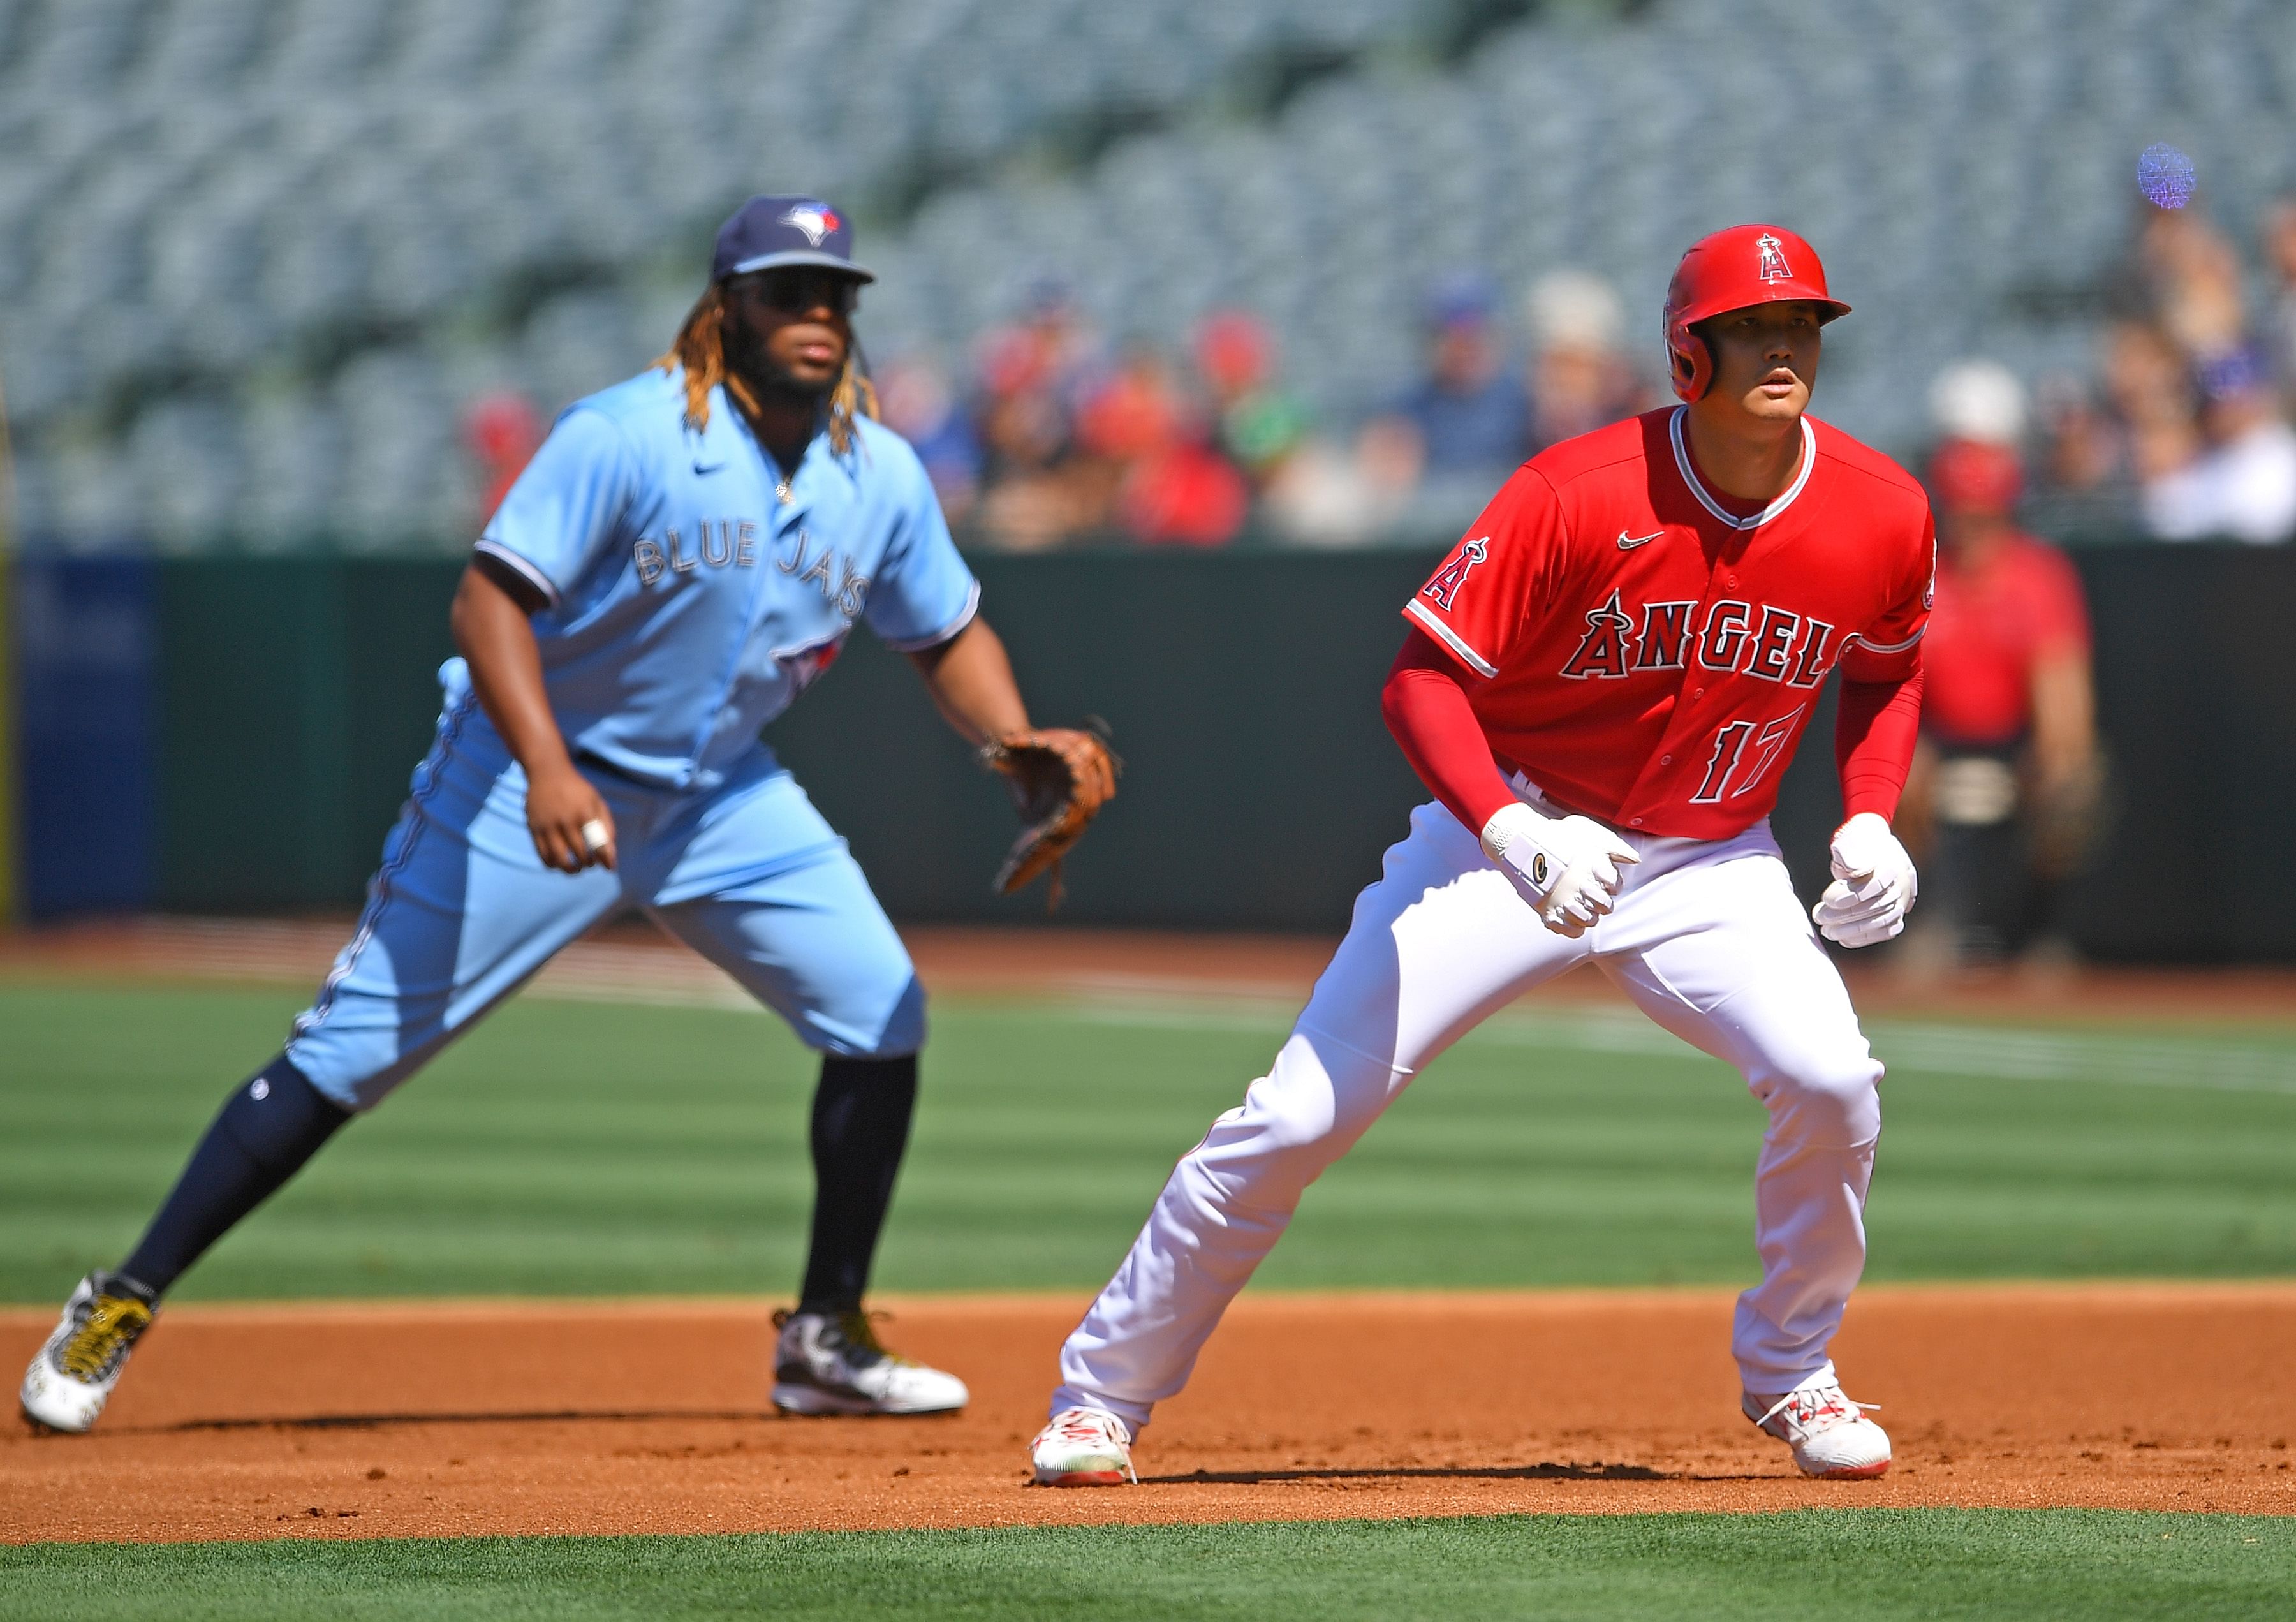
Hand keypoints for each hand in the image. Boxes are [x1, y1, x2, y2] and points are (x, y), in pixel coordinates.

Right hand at [525, 758, 615, 873]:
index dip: (606, 859)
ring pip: (560, 859)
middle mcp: (566, 820)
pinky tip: (560, 863)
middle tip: (590, 863)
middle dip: (588, 864)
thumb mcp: (597, 802)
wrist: (547, 773)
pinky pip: (543, 855)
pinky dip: (553, 865)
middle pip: (580, 853)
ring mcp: (548, 825)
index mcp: (585, 812)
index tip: (609, 867)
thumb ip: (606, 826)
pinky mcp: (534, 829)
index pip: (598, 842)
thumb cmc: (577, 791)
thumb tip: (611, 855)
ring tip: (576, 868)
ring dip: (571, 870)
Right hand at [1481, 801, 1639, 937]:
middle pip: (1606, 907)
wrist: (1520, 841)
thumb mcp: (1588, 831)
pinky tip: (1570, 916)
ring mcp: (1564, 901)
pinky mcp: (1548, 912)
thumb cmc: (1557, 835)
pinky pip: (1570, 930)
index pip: (1616, 885)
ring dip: (1589, 915)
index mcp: (1594, 868)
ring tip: (1581, 905)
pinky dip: (1573, 927)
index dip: (1612, 883)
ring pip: (1589, 921)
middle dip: (1603, 902)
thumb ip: (1615, 846)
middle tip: (1592, 894)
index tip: (1602, 878)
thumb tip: (1635, 859)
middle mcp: (1581, 886)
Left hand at [1811, 811, 1915, 946]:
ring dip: (1853, 930)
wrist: (1872, 846)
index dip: (1849, 895)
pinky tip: (1844, 938)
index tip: (1825, 899)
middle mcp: (1903, 883)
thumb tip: (1849, 866)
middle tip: (1819, 917)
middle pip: (1878, 905)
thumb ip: (1849, 853)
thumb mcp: (1850, 841)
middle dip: (1845, 915)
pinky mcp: (1899, 913)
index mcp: (1891, 863)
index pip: (1873, 885)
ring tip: (1827, 930)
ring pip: (1883, 920)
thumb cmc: (1856, 844)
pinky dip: (1866, 937)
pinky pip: (1887, 930)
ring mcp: (1903, 900)